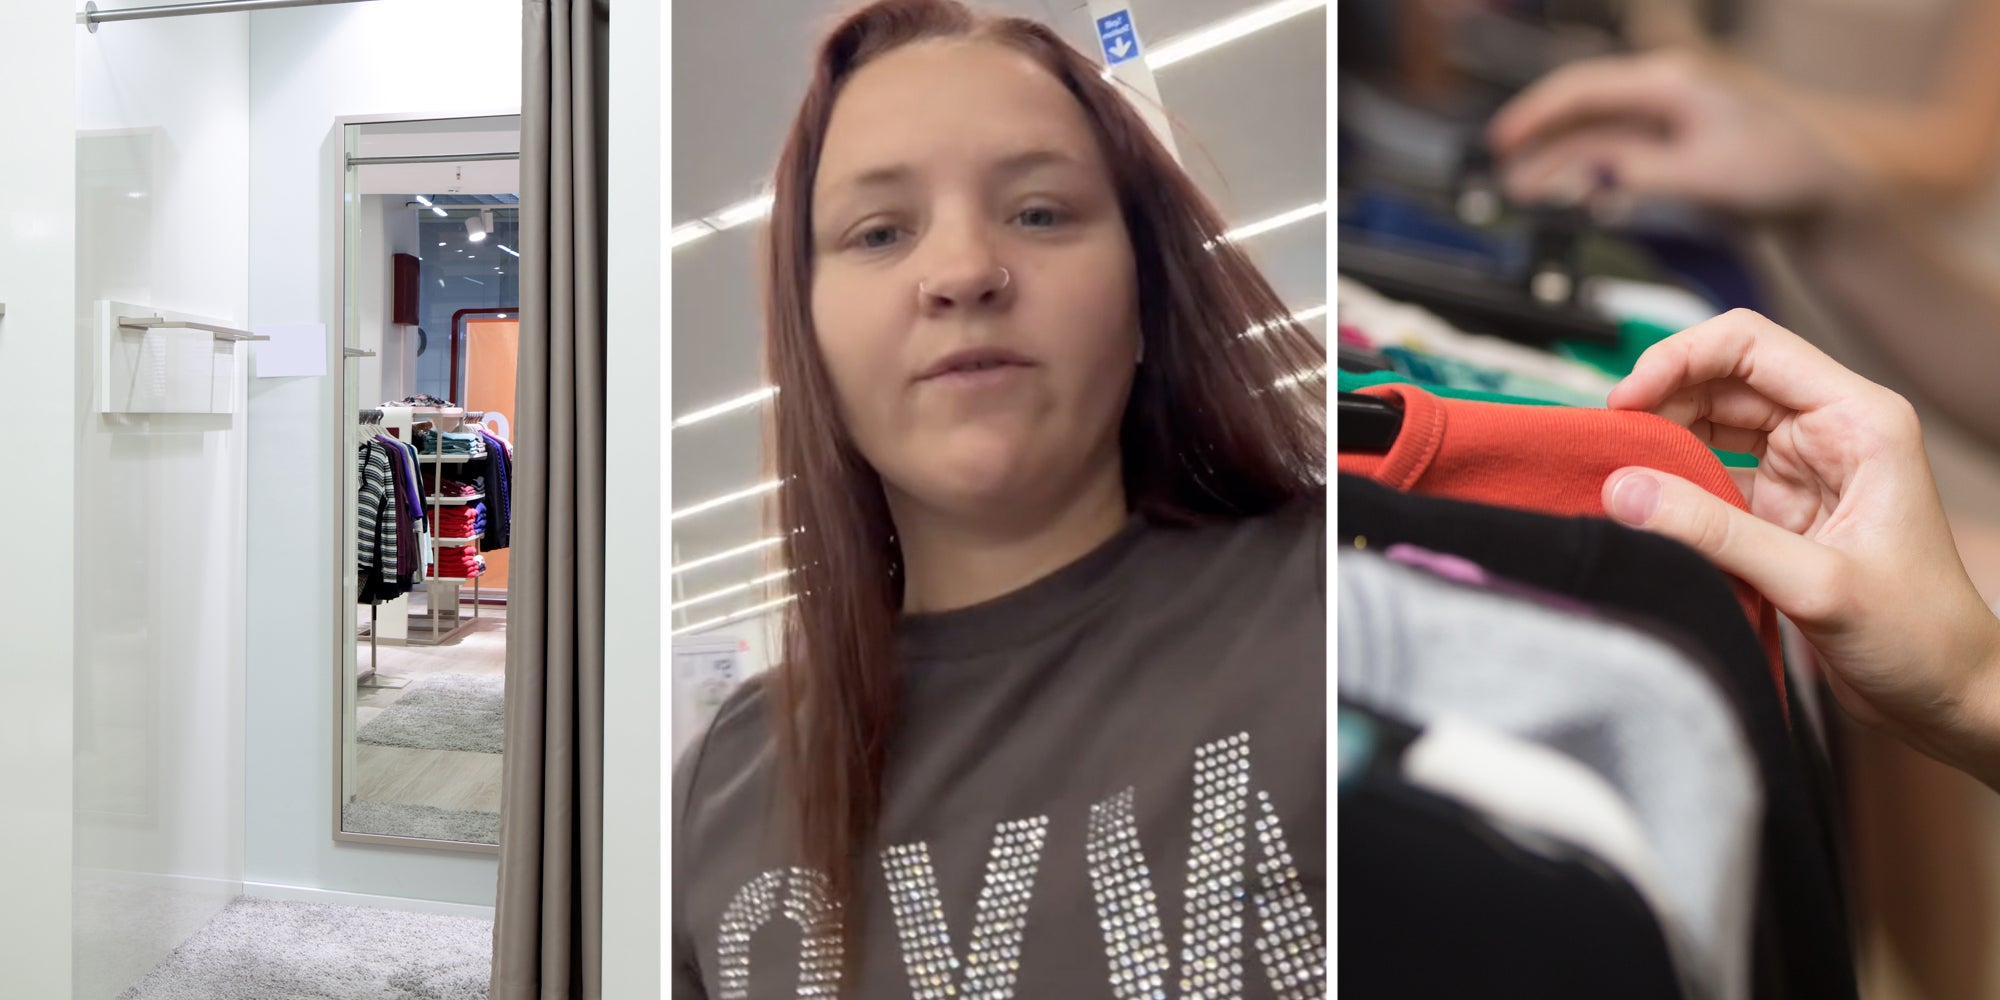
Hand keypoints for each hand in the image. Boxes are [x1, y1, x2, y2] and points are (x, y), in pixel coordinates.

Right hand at [1487, 51, 1855, 217]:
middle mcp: (1662, 96)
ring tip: (1522, 191)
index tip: (1502, 140)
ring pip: (1594, 136)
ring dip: (1558, 162)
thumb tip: (1589, 175)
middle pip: (1582, 110)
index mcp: (1670, 85)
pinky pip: (1613, 156)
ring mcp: (1664, 122)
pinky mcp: (1668, 150)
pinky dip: (1587, 174)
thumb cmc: (1779, 173)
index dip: (1537, 113)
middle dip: (1539, 140)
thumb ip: (1642, 174)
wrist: (1818, 194)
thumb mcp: (1706, 176)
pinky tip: (1571, 196)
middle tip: (1501, 170)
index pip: (1585, 89)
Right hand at [1598, 309, 1999, 780]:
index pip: (1752, 346)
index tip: (1625, 400)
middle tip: (1606, 441)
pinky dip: (1672, 484)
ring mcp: (1803, 469)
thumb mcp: (1815, 583)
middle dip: (1659, 400)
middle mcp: (1831, 432)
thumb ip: (1714, 533)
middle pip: (1722, 379)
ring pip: (1710, 423)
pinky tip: (1643, 502)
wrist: (1946, 698)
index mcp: (1860, 420)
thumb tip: (1624, 489)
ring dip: (1661, 439)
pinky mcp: (1780, 510)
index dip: (1680, 359)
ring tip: (1616, 468)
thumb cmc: (1921, 636)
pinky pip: (1710, 475)